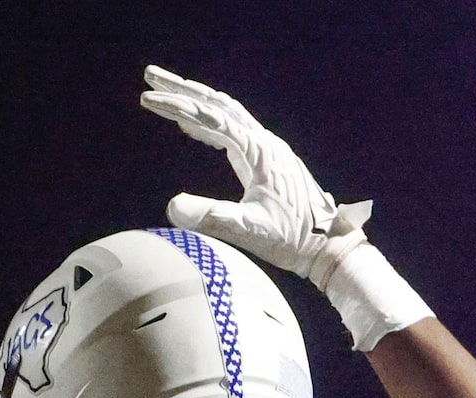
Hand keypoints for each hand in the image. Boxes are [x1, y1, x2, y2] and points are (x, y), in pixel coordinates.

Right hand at [140, 67, 430, 350]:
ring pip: (225, 112)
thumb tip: (172, 205)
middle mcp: (263, 141)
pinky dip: (207, 121)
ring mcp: (265, 148)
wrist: (326, 244)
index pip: (211, 119)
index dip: (178, 107)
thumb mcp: (250, 231)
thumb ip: (213, 217)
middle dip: (182, 89)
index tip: (148, 99)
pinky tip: (190, 126)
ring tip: (165, 91)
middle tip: (150, 75)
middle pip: (217, 104)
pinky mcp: (264, 160)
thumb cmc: (292, 238)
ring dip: (195, 99)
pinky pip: (231, 129)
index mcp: (259, 151)